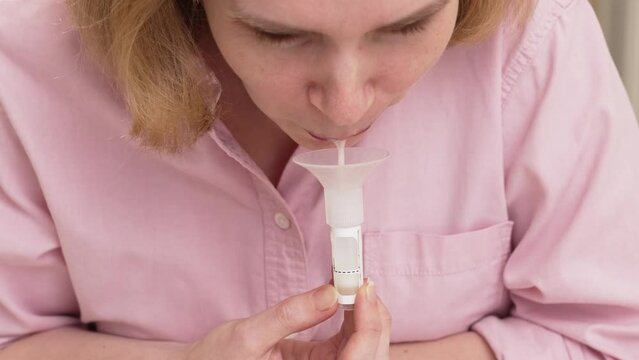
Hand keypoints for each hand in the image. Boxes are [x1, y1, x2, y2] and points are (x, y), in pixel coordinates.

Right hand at [181, 279, 390, 359]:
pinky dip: (352, 319)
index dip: (369, 324)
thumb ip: (290, 316)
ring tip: (351, 285)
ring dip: (365, 316)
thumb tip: (330, 293)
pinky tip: (344, 298)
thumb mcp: (247, 336)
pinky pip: (347, 344)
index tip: (364, 289)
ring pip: (363, 349)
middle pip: (369, 355)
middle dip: (374, 317)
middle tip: (362, 282)